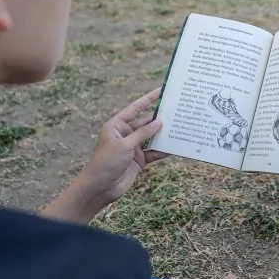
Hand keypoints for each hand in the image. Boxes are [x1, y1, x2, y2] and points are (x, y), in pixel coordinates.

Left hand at [81, 88, 165, 203]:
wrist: (100, 188)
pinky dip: (162, 150)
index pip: (134, 109)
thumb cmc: (106, 162)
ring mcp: (133, 148)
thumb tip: (159, 122)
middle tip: (175, 110)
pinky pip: (153, 152)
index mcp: (117, 126)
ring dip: (163, 134)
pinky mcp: (139, 160)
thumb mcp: (124, 145)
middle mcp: (125, 134)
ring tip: (178, 126)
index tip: (161, 91)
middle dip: (159, 118)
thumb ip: (143, 133)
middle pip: (145, 123)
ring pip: (151, 138)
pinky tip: (174, 146)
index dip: (148, 99)